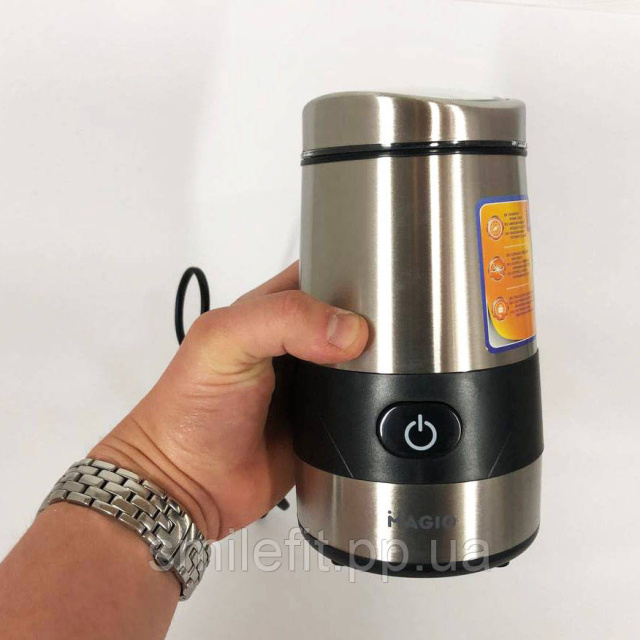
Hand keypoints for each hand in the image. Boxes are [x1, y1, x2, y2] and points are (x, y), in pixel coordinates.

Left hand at [90, 262, 368, 539]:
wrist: (189, 487)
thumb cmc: (189, 410)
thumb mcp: (223, 342)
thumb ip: (282, 320)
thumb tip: (350, 331)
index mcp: (272, 310)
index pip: (322, 273)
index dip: (350, 271)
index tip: (381, 283)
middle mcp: (297, 344)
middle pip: (351, 318)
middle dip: (374, 321)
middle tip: (395, 331)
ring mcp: (314, 385)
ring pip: (363, 364)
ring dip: (380, 367)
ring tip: (401, 366)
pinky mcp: (327, 423)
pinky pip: (363, 409)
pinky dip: (376, 406)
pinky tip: (389, 404)